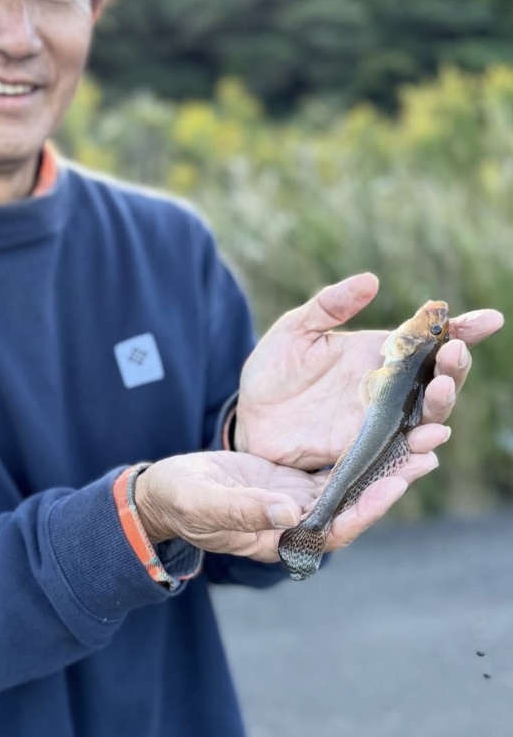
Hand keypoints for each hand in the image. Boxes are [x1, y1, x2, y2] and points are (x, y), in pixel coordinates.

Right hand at [133, 447, 440, 562]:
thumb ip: (244, 510)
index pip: (331, 529)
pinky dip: (357, 449)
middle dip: (389, 483)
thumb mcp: (205, 503)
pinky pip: (331, 467)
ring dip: (382, 464)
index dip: (363, 510)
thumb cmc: (178, 501)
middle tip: (426, 453)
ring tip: (418, 437)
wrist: (163, 492)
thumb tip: (288, 512)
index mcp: (277, 538)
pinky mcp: (291, 480)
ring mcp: (295, 501)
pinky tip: (379, 425)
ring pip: (348, 485)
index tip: (392, 486)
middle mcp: (296, 524)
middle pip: (352, 506)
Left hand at [234, 272, 503, 469]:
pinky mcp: (362, 455)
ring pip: (425, 420)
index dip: (463, 330)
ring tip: (440, 391)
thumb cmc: (274, 368)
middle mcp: (390, 391)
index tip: (488, 320)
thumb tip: (371, 280)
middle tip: (452, 355)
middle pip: (438, 383)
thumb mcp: (295, 330)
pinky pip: (396, 456)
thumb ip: (329, 305)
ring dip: (440, 409)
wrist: (248, 415)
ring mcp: (379, 425)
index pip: (430, 341)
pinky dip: (415, 453)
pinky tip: (425, 445)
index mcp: (381, 356)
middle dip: (453, 369)